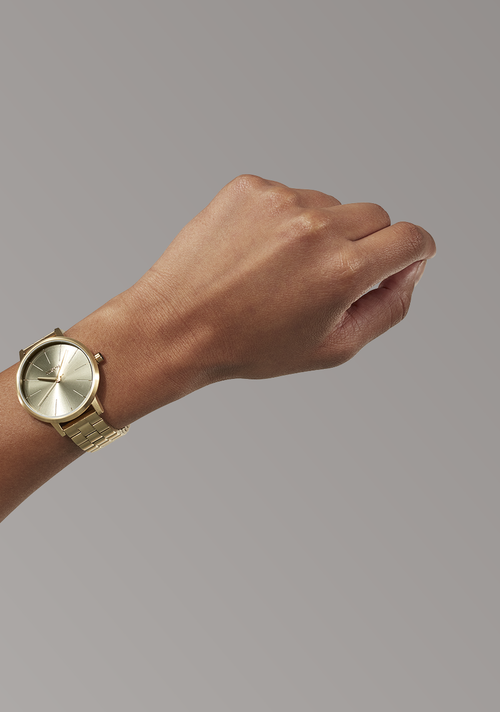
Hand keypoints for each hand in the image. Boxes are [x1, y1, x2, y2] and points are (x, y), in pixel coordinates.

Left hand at [131, 174, 435, 384]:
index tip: (407, 257)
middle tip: (330, 277)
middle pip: (376, 216)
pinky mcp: (250, 187)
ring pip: (331, 204)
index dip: (415, 251)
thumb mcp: (333, 348)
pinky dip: (284, 221)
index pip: (411, 239)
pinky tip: (257, 253)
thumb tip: (410, 269)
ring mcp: (281, 201)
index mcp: (344, 269)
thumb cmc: (251, 346)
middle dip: (367, 244)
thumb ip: (388, 308)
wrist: (177, 326)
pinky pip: (290, 196)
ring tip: (280, 270)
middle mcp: (317, 226)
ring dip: (321, 231)